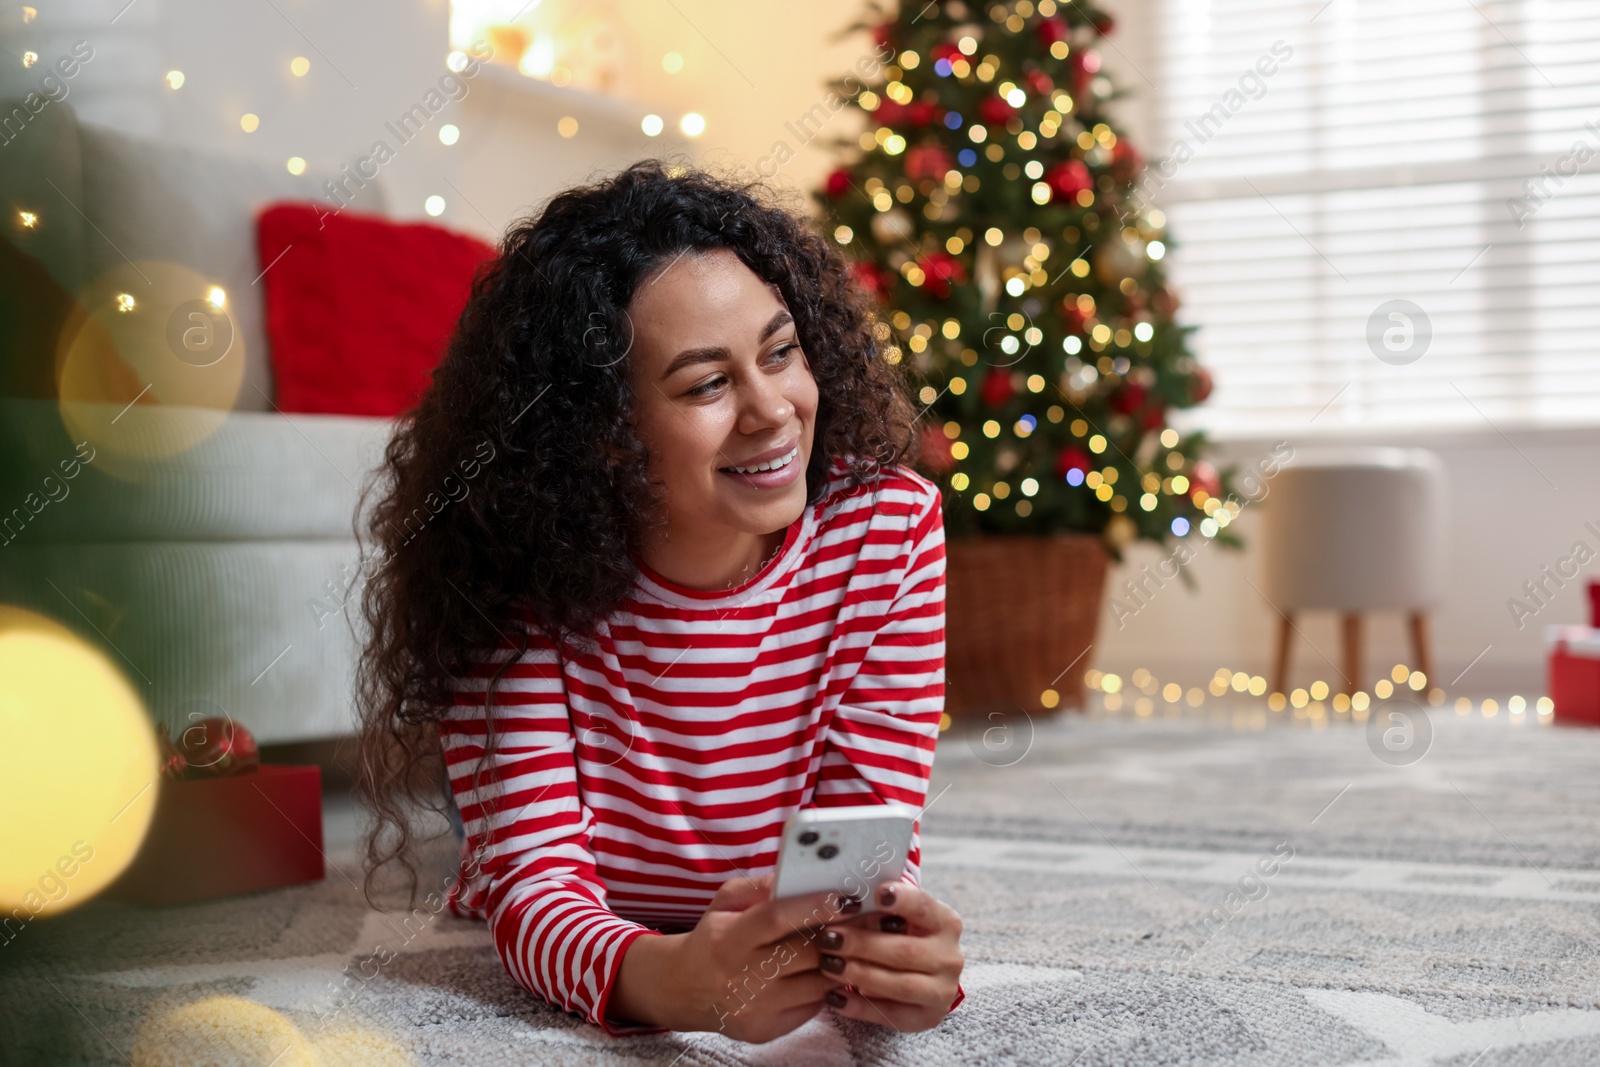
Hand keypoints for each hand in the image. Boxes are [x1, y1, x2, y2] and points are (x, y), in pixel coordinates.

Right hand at [649, 872, 848, 1041]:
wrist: (685, 990)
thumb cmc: (713, 939)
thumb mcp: (724, 903)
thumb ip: (758, 887)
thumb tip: (796, 877)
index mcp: (729, 938)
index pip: (776, 919)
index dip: (813, 907)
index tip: (845, 898)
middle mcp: (741, 976)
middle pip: (806, 953)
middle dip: (841, 935)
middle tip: (868, 920)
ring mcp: (755, 1007)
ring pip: (817, 984)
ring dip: (841, 963)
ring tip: (855, 945)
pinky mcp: (766, 1030)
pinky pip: (812, 1006)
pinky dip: (825, 987)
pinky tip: (829, 972)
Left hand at [814, 878, 963, 1031]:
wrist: (921, 975)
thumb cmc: (900, 935)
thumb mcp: (899, 916)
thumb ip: (879, 908)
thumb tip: (844, 898)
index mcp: (945, 923)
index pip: (925, 908)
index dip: (903, 900)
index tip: (877, 893)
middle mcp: (950, 957)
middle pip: (905, 951)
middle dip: (863, 944)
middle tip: (829, 937)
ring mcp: (942, 991)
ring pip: (900, 985)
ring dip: (860, 974)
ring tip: (828, 965)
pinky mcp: (926, 1018)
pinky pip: (891, 1015)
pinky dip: (860, 1007)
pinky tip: (834, 997)